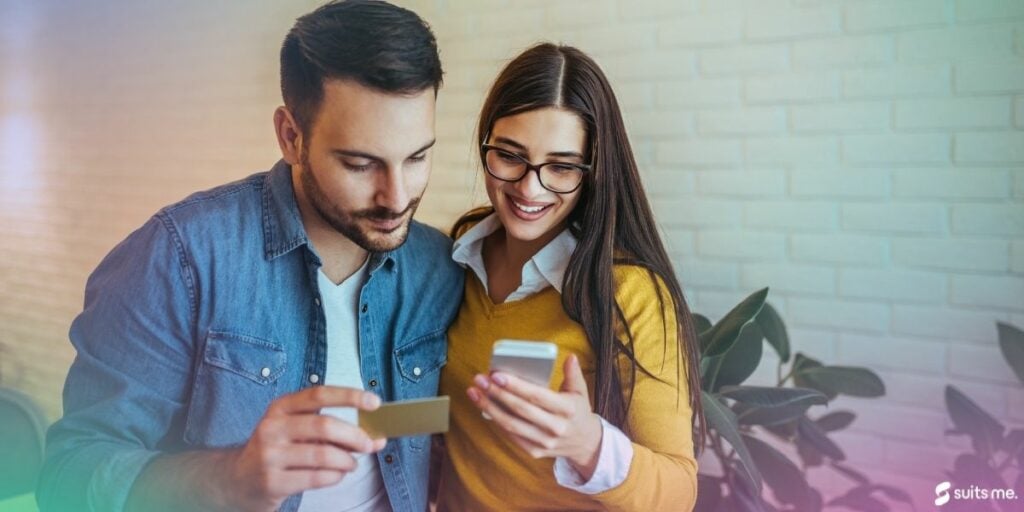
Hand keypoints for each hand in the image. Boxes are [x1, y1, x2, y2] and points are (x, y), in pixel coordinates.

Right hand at [218, 386, 387, 511]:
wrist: (238, 480)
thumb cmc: (278, 451)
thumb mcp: (295, 430)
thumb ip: (331, 430)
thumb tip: (375, 438)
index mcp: (280, 407)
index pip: (319, 394)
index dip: (350, 396)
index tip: (374, 402)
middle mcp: (272, 427)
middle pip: (324, 425)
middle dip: (354, 436)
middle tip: (370, 444)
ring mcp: (269, 455)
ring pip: (323, 454)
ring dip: (346, 461)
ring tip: (351, 464)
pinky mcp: (272, 481)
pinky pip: (316, 477)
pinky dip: (335, 476)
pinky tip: (337, 475)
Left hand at [467, 354, 603, 479]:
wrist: (585, 443)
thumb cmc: (578, 411)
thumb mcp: (580, 392)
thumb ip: (573, 374)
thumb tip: (569, 357)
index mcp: (568, 410)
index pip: (537, 396)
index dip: (515, 386)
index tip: (496, 375)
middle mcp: (556, 428)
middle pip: (520, 410)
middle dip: (497, 394)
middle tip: (480, 380)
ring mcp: (545, 442)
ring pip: (511, 424)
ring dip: (489, 408)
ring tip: (475, 392)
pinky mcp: (535, 451)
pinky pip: (511, 435)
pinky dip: (496, 420)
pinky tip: (485, 407)